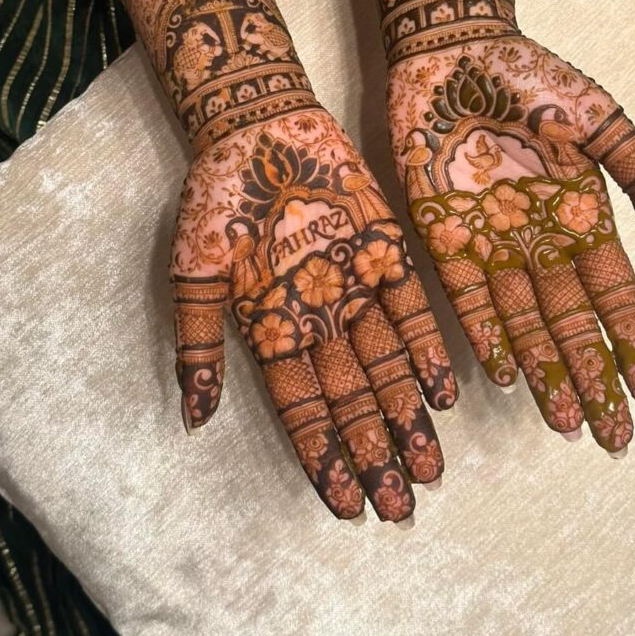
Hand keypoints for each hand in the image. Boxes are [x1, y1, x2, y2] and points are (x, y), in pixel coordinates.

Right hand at [169, 107, 456, 520]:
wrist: (257, 127)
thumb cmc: (217, 199)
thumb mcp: (194, 272)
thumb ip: (198, 343)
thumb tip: (192, 420)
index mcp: (272, 329)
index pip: (303, 409)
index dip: (324, 458)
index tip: (347, 506)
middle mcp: (320, 317)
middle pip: (353, 398)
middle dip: (376, 452)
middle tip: (403, 507)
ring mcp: (355, 286)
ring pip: (388, 364)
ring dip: (407, 415)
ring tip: (429, 468)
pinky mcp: (386, 250)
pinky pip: (411, 308)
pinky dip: (425, 349)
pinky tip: (441, 393)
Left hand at [387, 33, 634, 453]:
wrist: (456, 50)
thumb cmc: (532, 78)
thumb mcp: (601, 122)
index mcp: (582, 216)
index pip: (615, 296)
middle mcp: (539, 240)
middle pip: (572, 323)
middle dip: (594, 377)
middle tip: (612, 434)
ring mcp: (491, 242)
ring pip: (524, 322)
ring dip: (545, 370)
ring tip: (566, 419)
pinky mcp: (443, 234)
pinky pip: (467, 296)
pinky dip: (486, 335)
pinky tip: (504, 373)